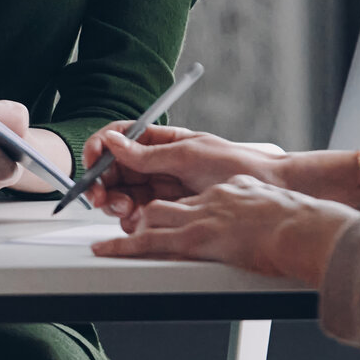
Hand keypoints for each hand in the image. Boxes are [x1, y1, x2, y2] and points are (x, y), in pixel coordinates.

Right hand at [82, 123, 283, 223]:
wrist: (267, 188)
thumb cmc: (236, 163)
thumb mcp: (188, 154)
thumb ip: (148, 153)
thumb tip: (114, 140)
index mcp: (160, 141)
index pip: (119, 138)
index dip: (100, 148)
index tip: (92, 161)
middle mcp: (157, 163)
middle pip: (115, 169)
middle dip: (103, 182)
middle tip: (102, 196)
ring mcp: (162, 187)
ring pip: (123, 193)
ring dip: (116, 202)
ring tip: (128, 209)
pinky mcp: (169, 210)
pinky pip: (138, 214)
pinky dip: (131, 219)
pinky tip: (137, 221)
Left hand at [91, 174, 355, 285]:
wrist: (301, 229)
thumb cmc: (297, 221)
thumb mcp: (268, 201)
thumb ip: (251, 199)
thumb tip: (254, 202)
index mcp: (226, 192)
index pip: (189, 196)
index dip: (174, 205)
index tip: (165, 212)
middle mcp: (208, 200)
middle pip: (164, 202)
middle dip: (145, 212)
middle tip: (132, 222)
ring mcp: (200, 218)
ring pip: (152, 216)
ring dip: (134, 227)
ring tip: (116, 240)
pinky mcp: (195, 239)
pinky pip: (149, 242)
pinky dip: (122, 245)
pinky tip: (105, 249)